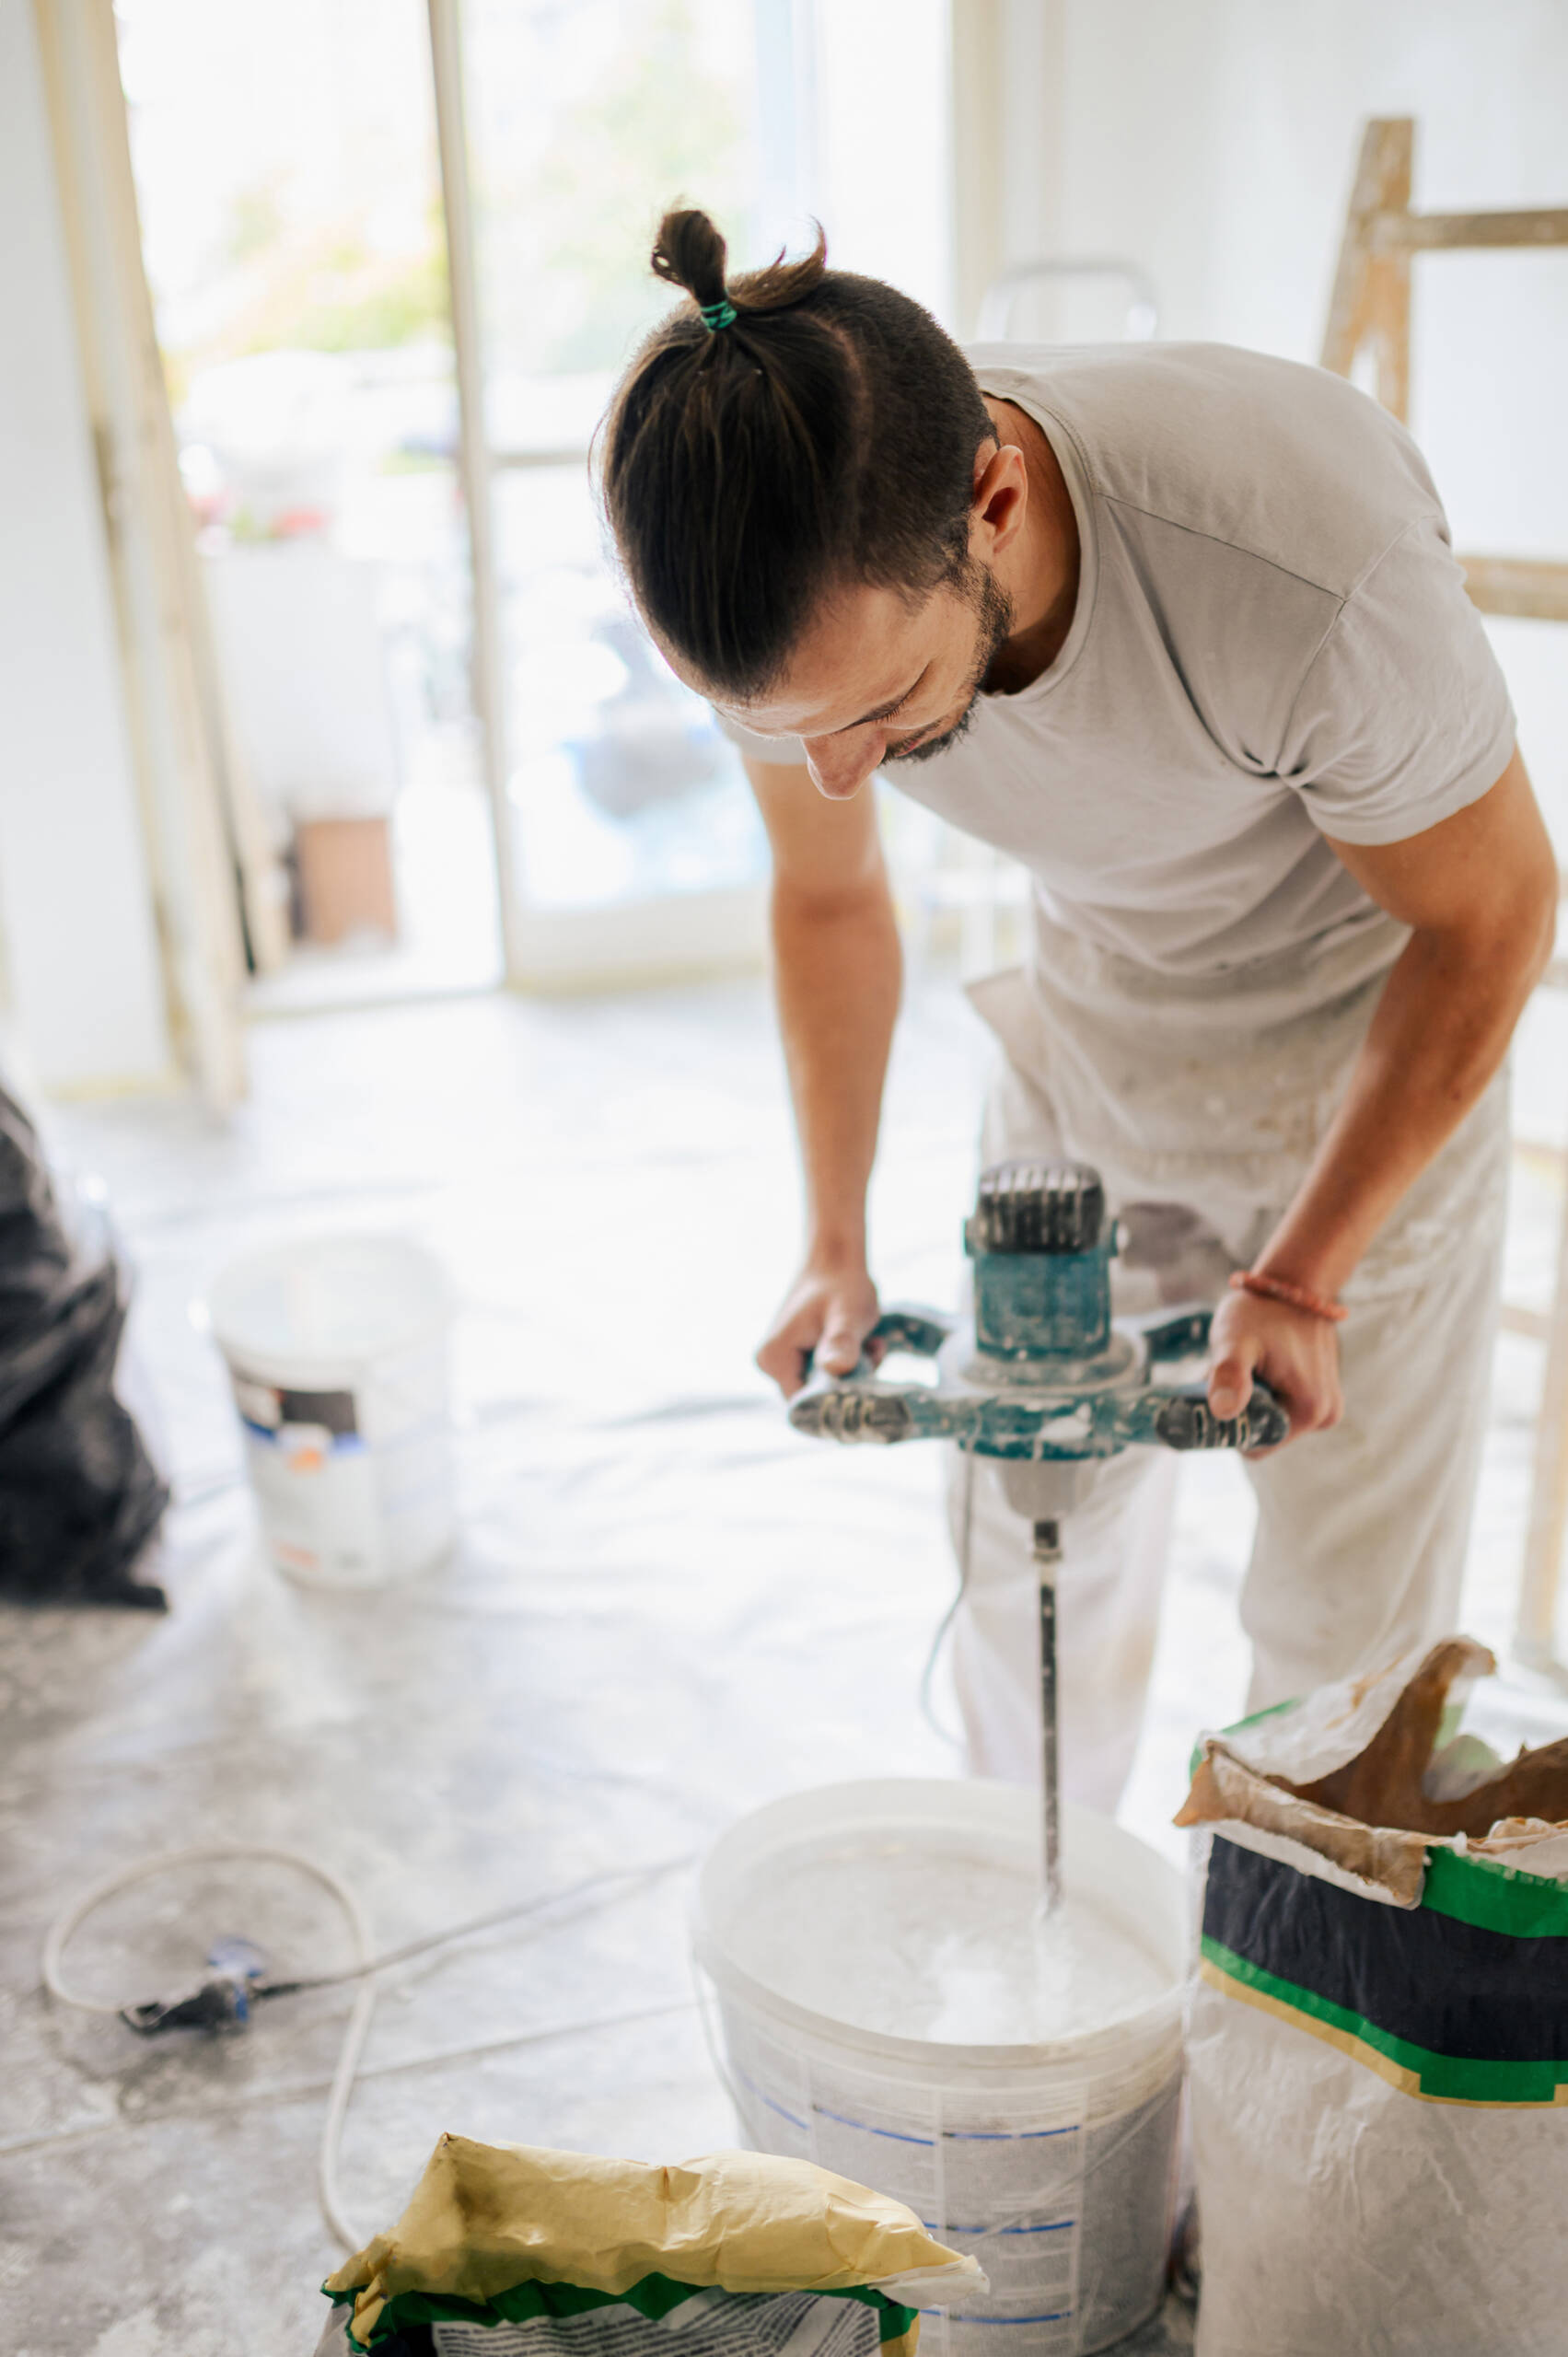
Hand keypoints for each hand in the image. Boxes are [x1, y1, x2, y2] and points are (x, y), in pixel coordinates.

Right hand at [756, 1254, 880, 1397]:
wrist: (836, 1260)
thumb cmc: (841, 1284)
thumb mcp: (847, 1315)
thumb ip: (841, 1343)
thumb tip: (835, 1369)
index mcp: (774, 1359)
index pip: (805, 1405)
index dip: (837, 1400)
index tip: (865, 1376)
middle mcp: (771, 1365)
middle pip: (816, 1397)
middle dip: (850, 1382)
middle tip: (871, 1352)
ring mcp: (784, 1362)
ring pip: (826, 1387)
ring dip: (855, 1372)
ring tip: (870, 1343)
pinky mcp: (799, 1359)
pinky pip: (828, 1376)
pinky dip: (852, 1364)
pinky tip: (865, 1342)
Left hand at [1205, 1286, 1343, 1448]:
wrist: (1294, 1283)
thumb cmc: (1261, 1311)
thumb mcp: (1235, 1340)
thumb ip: (1228, 1375)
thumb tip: (1224, 1412)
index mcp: (1309, 1411)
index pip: (1257, 1445)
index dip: (1232, 1424)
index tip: (1221, 1390)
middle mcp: (1325, 1416)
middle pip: (1266, 1434)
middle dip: (1243, 1410)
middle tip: (1235, 1371)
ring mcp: (1327, 1407)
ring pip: (1272, 1420)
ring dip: (1253, 1400)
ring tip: (1249, 1364)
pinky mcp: (1321, 1396)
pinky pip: (1282, 1407)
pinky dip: (1266, 1392)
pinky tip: (1262, 1366)